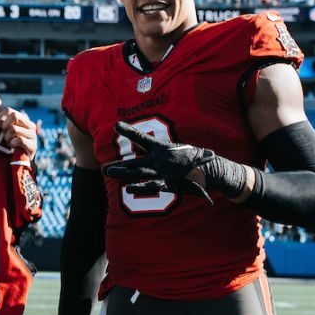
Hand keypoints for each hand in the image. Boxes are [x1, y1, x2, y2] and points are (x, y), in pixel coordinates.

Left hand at [0, 107, 36, 160]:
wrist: (18, 162)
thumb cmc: (9, 144)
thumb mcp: (5, 132)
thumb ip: (2, 124)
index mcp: (23, 119)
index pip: (9, 110)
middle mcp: (30, 125)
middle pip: (14, 116)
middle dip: (4, 126)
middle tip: (3, 135)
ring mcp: (33, 135)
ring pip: (14, 128)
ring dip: (7, 137)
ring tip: (8, 143)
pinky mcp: (33, 146)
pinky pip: (20, 140)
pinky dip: (13, 143)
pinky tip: (12, 146)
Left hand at [101, 121, 246, 201]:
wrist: (210, 169)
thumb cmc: (192, 157)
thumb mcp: (176, 149)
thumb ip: (162, 150)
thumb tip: (153, 149)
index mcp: (161, 148)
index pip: (142, 138)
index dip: (129, 131)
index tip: (116, 125)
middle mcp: (159, 159)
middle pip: (135, 163)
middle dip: (120, 166)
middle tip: (104, 169)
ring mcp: (163, 172)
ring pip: (140, 173)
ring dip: (124, 175)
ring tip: (109, 175)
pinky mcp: (168, 182)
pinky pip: (152, 186)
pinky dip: (141, 187)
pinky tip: (129, 189)